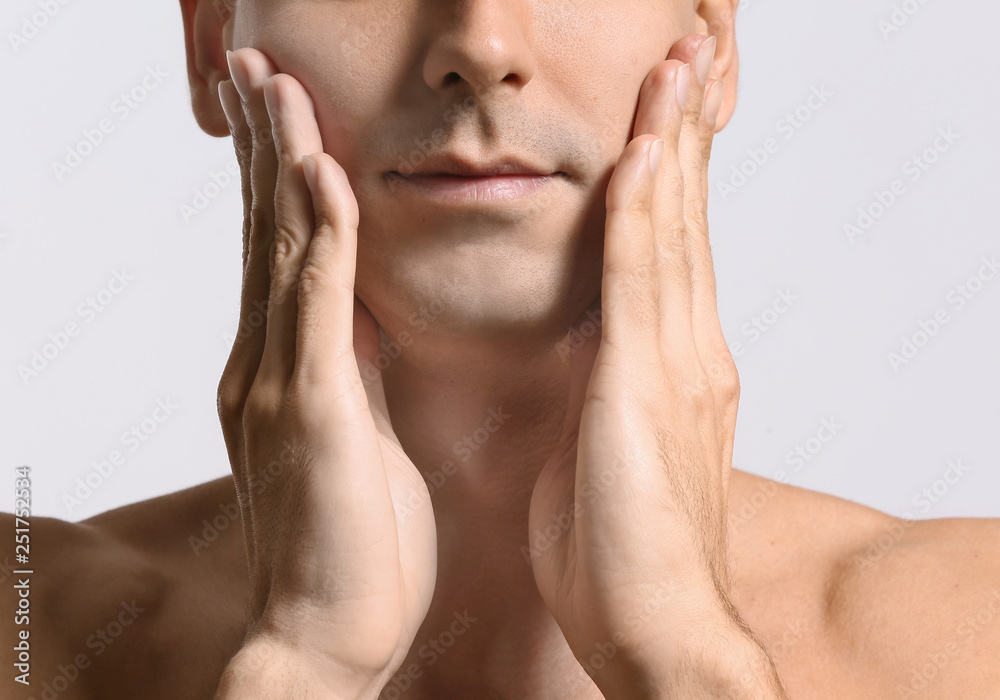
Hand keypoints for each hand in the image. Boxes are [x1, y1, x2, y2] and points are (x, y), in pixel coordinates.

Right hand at [213, 48, 435, 697]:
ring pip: (279, 250)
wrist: (332, 633)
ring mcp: (283, 382)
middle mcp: (268, 363)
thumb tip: (360, 317)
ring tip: (272, 85)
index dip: (273, 176)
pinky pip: (317, 304)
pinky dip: (317, 233)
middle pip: (263, 232)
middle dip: (260, 144)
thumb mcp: (354, 434)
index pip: (277, 251)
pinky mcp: (314, 409)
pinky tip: (318, 172)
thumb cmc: (355, 542)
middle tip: (251, 67)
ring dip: (279, 160)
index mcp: (286, 368)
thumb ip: (347, 370)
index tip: (276, 112)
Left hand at [528, 35, 783, 697]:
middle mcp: (687, 352)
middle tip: (686, 55)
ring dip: (669, 146)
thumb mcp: (608, 445)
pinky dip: (642, 217)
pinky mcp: (646, 391)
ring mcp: (676, 367)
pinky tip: (641, 158)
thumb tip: (590, 346)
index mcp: (670, 366)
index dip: (668, 174)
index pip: (667, 250)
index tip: (663, 111)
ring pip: (669, 235)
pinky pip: (640, 285)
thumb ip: (607, 384)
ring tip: (676, 70)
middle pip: (681, 223)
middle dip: (681, 134)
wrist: (654, 626)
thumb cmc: (621, 548)